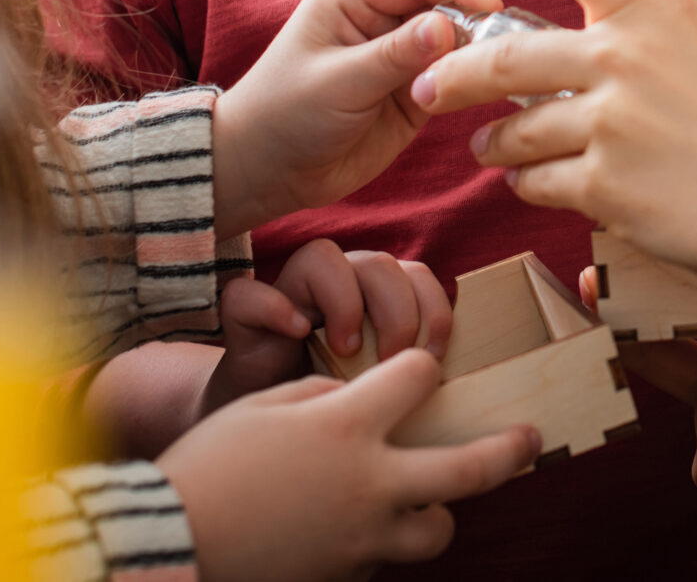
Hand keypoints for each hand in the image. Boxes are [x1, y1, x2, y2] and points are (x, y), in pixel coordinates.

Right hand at [161, 348, 534, 581]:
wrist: (168, 543)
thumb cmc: (209, 464)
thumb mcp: (265, 407)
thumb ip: (321, 397)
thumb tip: (351, 405)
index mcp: (348, 425)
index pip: (420, 376)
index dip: (419, 366)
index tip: (417, 369)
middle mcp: (370, 482)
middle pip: (470, 467)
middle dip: (509, 450)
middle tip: (531, 439)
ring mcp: (362, 537)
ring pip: (438, 530)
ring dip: (439, 513)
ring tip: (431, 504)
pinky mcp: (346, 575)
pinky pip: (384, 561)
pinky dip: (381, 545)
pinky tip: (358, 532)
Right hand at [205, 240, 453, 411]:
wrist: (271, 440)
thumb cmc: (337, 408)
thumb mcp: (387, 389)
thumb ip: (417, 368)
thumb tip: (452, 372)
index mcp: (378, 295)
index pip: (418, 274)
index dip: (434, 308)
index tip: (434, 356)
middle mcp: (339, 282)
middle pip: (379, 263)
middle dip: (396, 312)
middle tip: (391, 360)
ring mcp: (290, 293)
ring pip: (323, 256)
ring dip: (345, 302)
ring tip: (346, 351)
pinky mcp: (245, 315)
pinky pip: (250, 291)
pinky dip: (275, 307)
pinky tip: (295, 333)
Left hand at [212, 0, 505, 236]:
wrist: (267, 174)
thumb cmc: (283, 115)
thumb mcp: (336, 83)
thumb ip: (392, 55)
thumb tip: (448, 26)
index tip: (492, 6)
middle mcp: (383, 19)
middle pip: (445, 4)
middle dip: (475, 19)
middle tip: (506, 44)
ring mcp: (402, 57)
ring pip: (456, 43)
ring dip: (478, 53)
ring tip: (501, 70)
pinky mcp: (417, 92)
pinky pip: (455, 78)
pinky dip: (473, 82)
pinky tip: (489, 89)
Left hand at [405, 0, 696, 297]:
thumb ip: (624, 30)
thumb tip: (532, 38)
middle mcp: (629, 50)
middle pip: (498, 53)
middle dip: (450, 76)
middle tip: (430, 88)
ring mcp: (617, 120)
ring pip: (510, 128)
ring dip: (494, 143)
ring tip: (497, 148)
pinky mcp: (609, 186)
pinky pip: (534, 183)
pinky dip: (532, 186)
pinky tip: (553, 185)